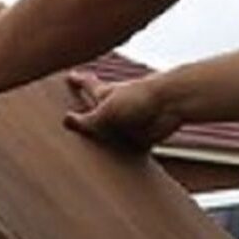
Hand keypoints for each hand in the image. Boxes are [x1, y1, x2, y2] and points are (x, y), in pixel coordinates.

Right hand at [62, 70, 180, 150]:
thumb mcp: (105, 112)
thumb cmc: (140, 100)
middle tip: (78, 105)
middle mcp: (117, 106)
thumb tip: (66, 121)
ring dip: (105, 134)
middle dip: (90, 106)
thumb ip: (86, 120)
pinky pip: (129, 146)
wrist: (173, 104)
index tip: (70, 75)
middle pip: (99, 107)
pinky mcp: (142, 136)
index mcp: (105, 94)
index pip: (88, 85)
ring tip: (90, 145)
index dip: (78, 81)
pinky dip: (123, 151)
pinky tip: (116, 162)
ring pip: (113, 128)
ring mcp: (129, 121)